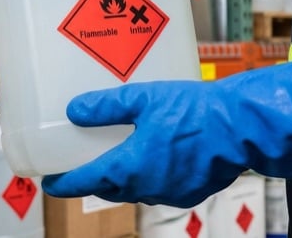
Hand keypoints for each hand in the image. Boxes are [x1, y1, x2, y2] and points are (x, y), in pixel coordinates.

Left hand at [42, 35, 291, 206]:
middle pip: (109, 188)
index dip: (64, 183)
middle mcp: (147, 187)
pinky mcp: (191, 190)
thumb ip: (106, 106)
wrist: (242, 128)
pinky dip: (147, 178)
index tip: (49, 182)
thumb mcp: (144, 99)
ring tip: (114, 159)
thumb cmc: (195, 112)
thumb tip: (75, 110)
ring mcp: (171, 192)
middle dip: (92, 180)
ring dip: (120, 179)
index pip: (86, 182)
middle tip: (79, 167)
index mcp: (130, 168)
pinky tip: (152, 158)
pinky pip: (159, 188)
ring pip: (135, 190)